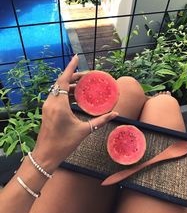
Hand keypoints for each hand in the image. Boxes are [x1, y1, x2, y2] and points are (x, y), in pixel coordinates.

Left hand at [32, 55, 117, 172]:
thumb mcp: (84, 131)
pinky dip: (65, 93)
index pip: (64, 80)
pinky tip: (75, 96)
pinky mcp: (47, 110)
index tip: (76, 57)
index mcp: (59, 105)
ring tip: (83, 85)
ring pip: (58, 89)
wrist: (45, 155)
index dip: (70, 67)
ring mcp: (47, 106)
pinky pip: (56, 96)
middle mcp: (51, 102)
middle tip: (87, 76)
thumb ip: (100, 121)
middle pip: (61, 82)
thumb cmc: (64, 144)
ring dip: (69, 85)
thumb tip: (115, 114)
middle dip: (74, 76)